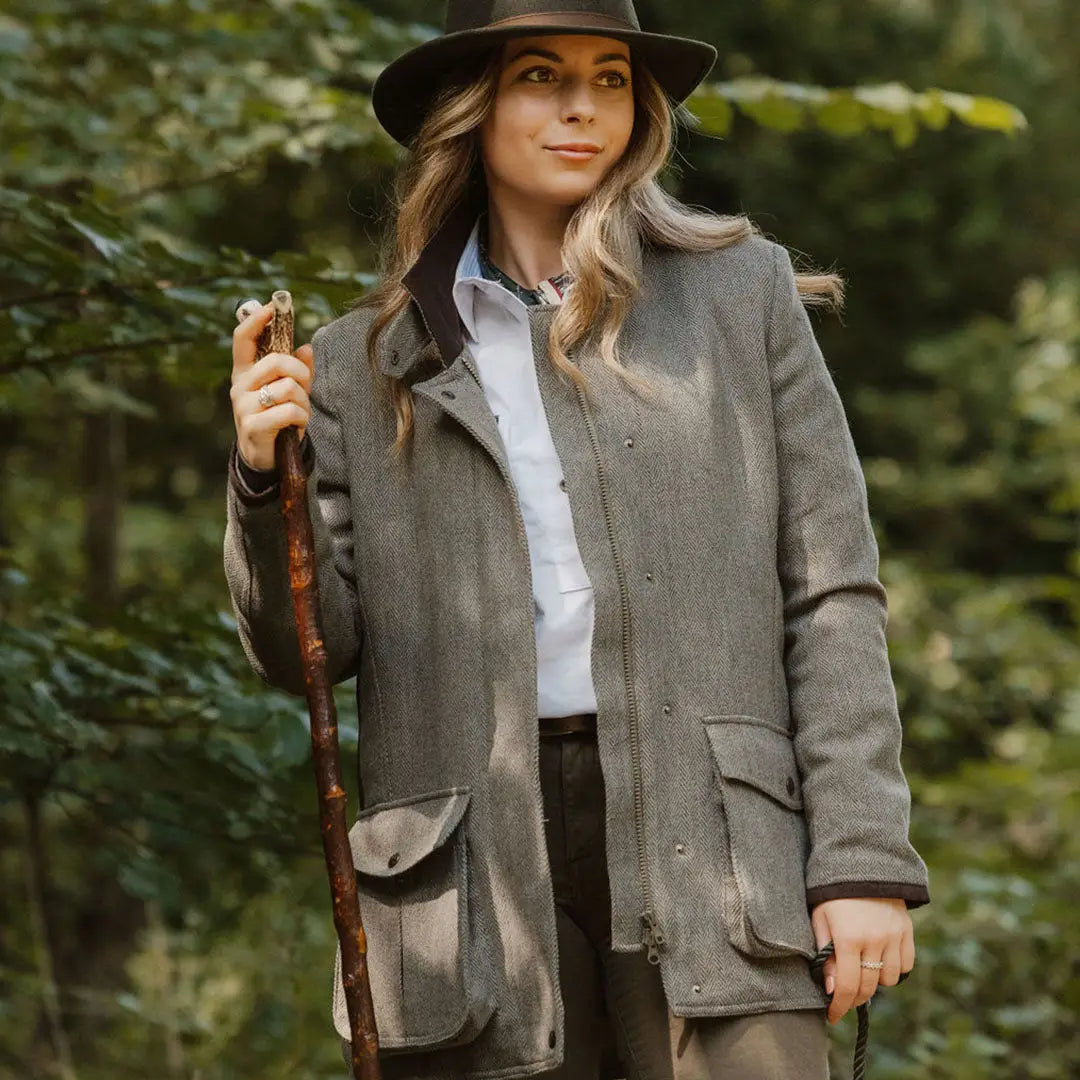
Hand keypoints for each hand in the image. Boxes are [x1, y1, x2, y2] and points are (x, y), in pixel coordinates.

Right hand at [230, 299, 314, 471]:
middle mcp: (240, 385)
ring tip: (299, 413)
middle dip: (301, 373)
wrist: (264, 455)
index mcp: (245, 371)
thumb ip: (297, 369)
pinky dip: (301, 418)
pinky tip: (296, 426)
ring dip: (303, 402)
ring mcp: (243, 406)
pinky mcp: (252, 426)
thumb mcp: (289, 390)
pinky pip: (289, 411)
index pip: (243, 338)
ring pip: (287, 388)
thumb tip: (306, 348)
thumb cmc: (277, 416)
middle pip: (276, 361)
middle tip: (304, 387)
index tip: (271, 307)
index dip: (256, 320)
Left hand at [810, 897, 913, 1024]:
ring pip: (889, 980)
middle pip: (868, 987)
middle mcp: (874, 940)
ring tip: (861, 971)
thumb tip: (830, 989)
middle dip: (854, 998)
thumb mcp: (820, 919)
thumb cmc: (832, 893)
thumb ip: (824, 955)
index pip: (846, 986)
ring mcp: (893, 936)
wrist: (860, 863)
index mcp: (848, 938)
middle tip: (843, 997)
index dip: (839, 1006)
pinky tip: (879, 961)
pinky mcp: (907, 931)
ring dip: (875, 982)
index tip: (832, 1016)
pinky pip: (906, 966)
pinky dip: (894, 970)